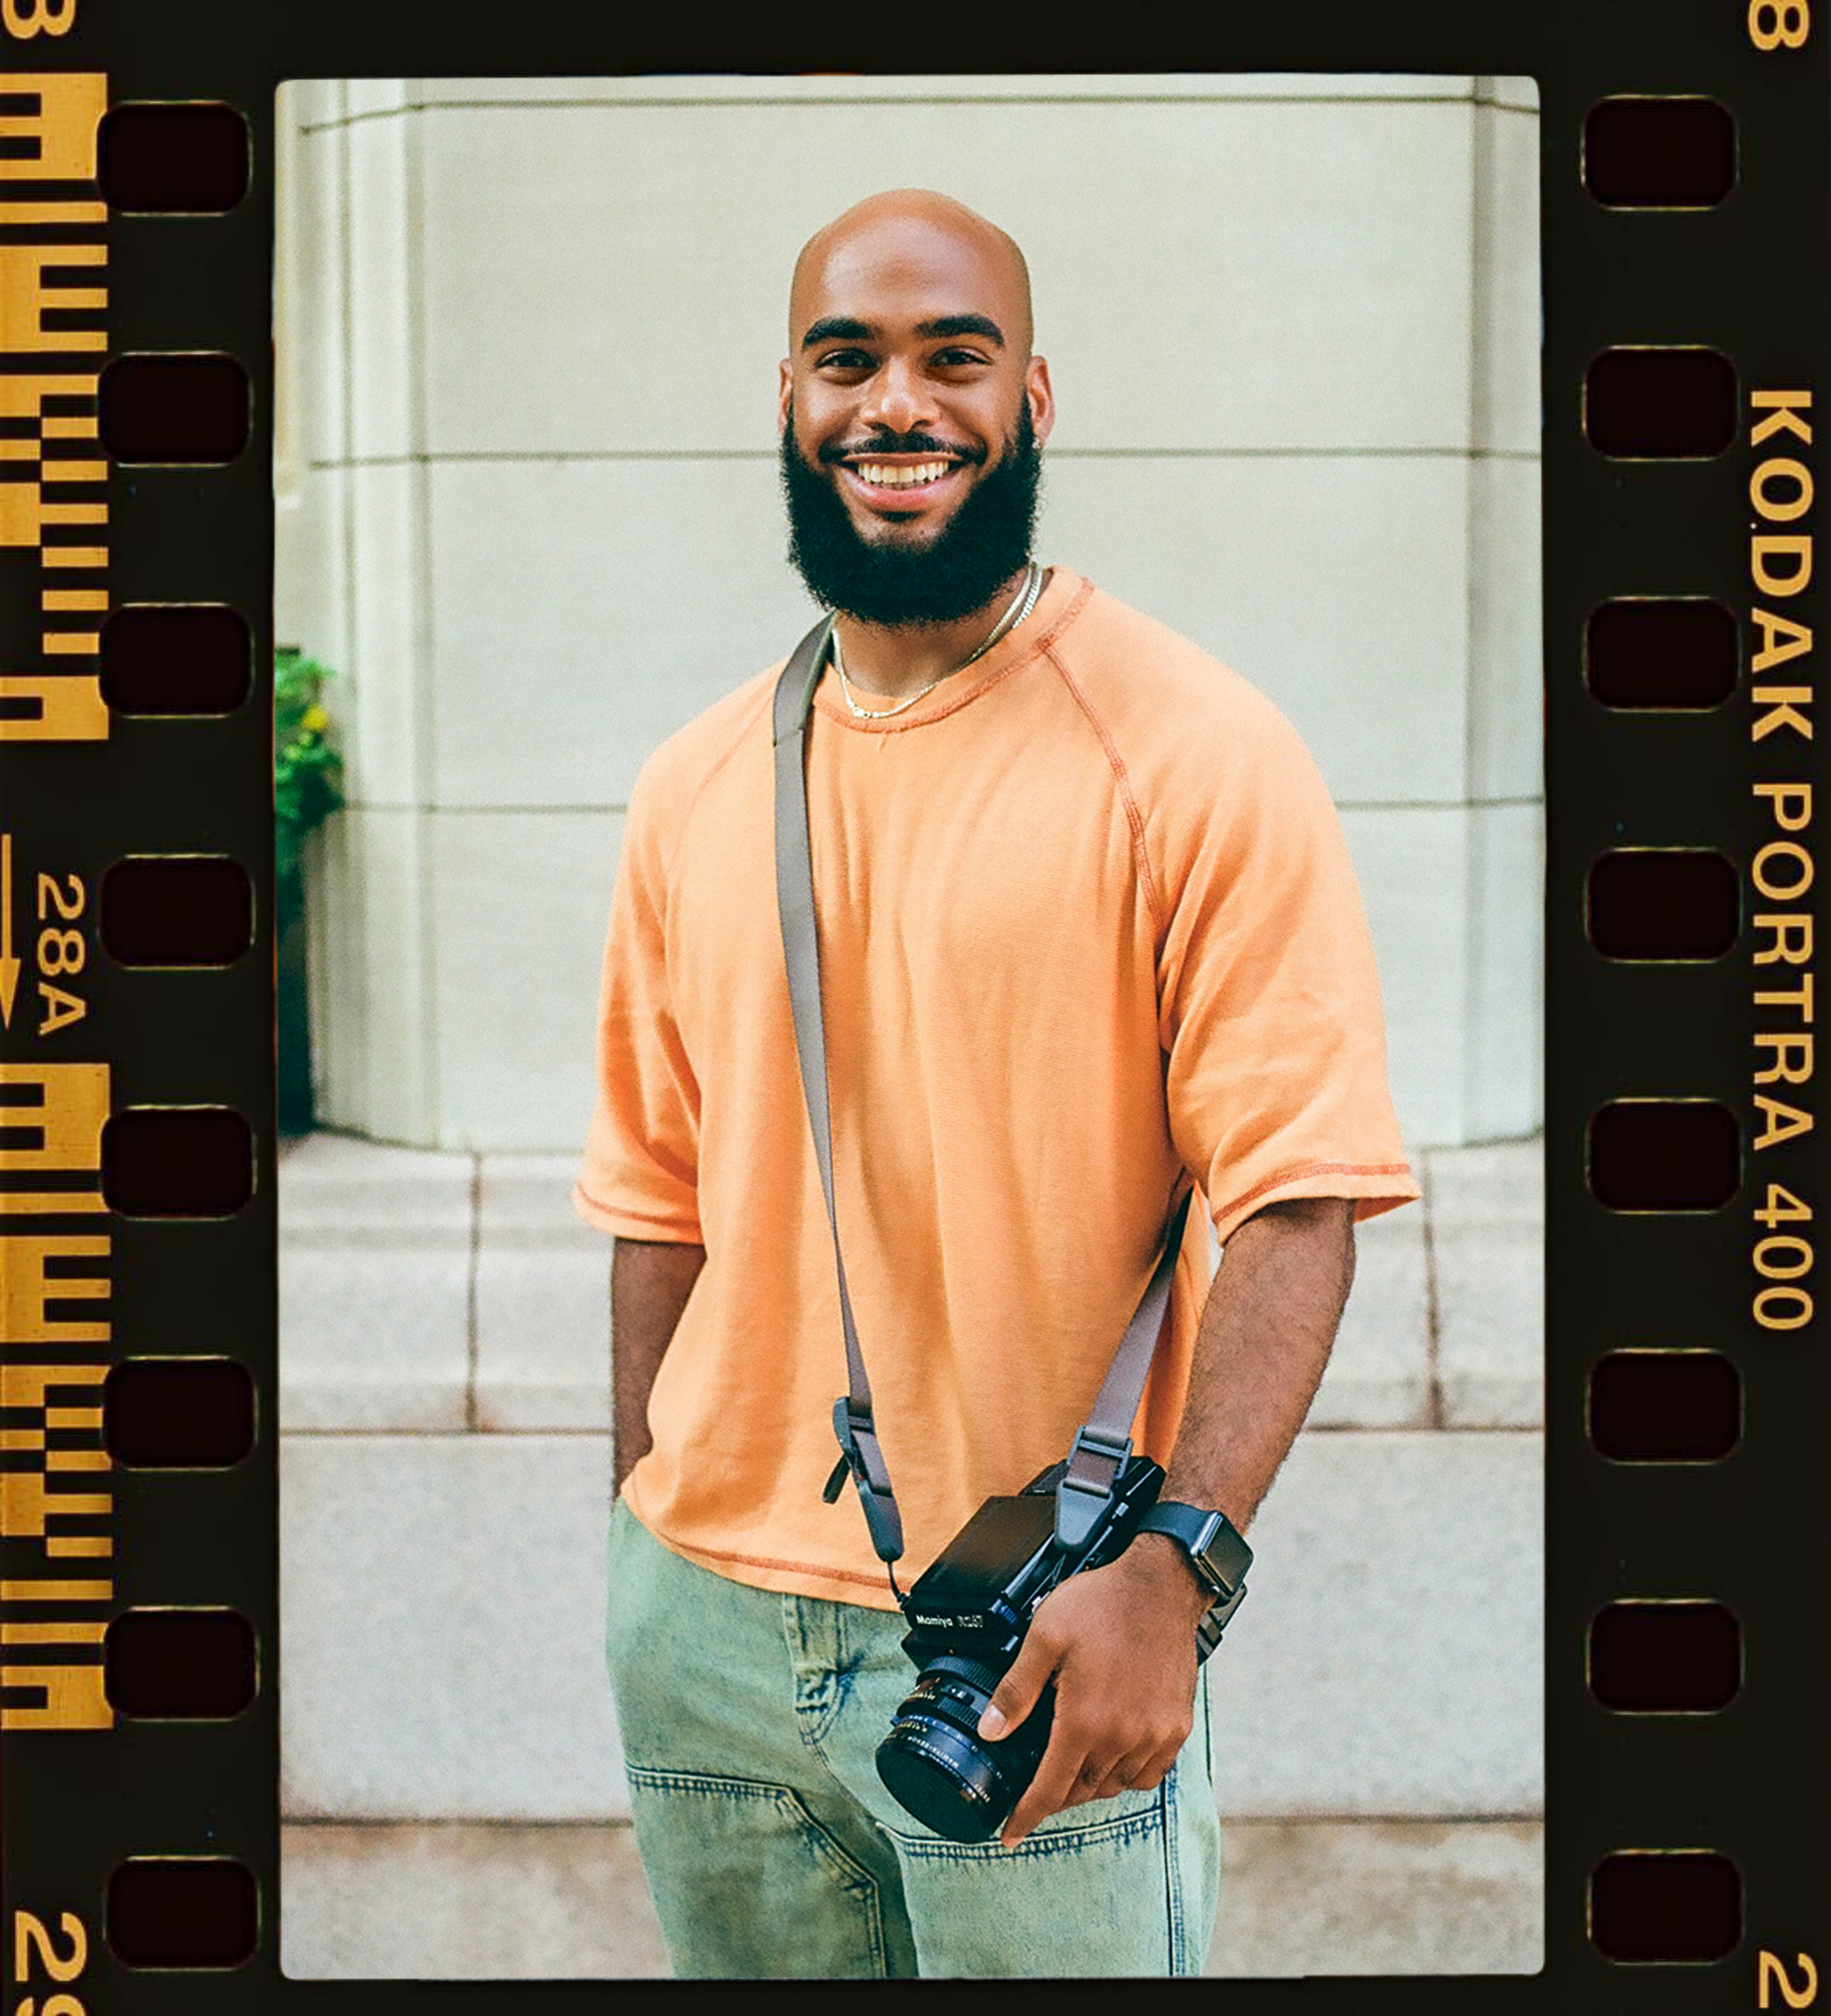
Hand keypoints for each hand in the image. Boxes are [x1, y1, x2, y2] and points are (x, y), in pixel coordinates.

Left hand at [977, 1534, 1210, 1847]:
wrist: (1161, 1585)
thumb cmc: (1103, 1604)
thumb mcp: (1045, 1636)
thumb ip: (1017, 1689)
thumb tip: (991, 1731)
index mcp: (1084, 1719)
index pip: (1050, 1788)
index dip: (1027, 1815)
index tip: (1009, 1834)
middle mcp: (1122, 1736)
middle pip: (1082, 1790)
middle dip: (1056, 1794)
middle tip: (1038, 1785)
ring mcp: (1155, 1735)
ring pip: (1115, 1785)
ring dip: (1090, 1784)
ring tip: (1072, 1767)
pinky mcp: (1177, 1727)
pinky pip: (1149, 1773)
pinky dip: (1128, 1775)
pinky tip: (1114, 1757)